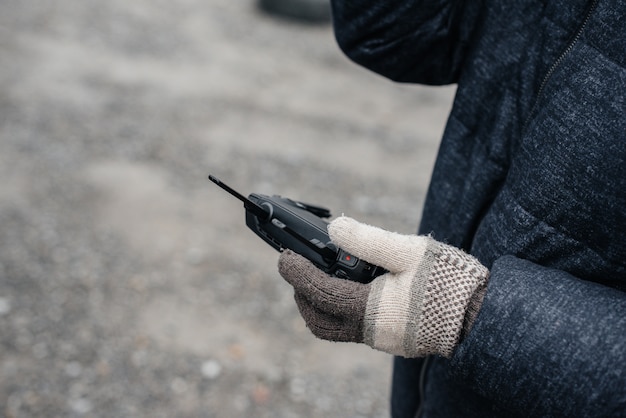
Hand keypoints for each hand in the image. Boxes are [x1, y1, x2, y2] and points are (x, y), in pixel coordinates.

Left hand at [278, 216, 488, 357]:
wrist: (484, 314)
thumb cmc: (449, 281)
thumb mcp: (408, 251)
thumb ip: (368, 240)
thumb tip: (335, 227)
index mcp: (371, 310)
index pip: (320, 293)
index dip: (296, 274)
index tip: (283, 258)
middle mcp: (372, 331)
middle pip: (319, 322)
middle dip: (302, 297)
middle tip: (297, 272)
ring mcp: (382, 340)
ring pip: (335, 329)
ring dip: (321, 306)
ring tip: (323, 278)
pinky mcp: (393, 340)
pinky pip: (355, 329)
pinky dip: (342, 309)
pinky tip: (353, 287)